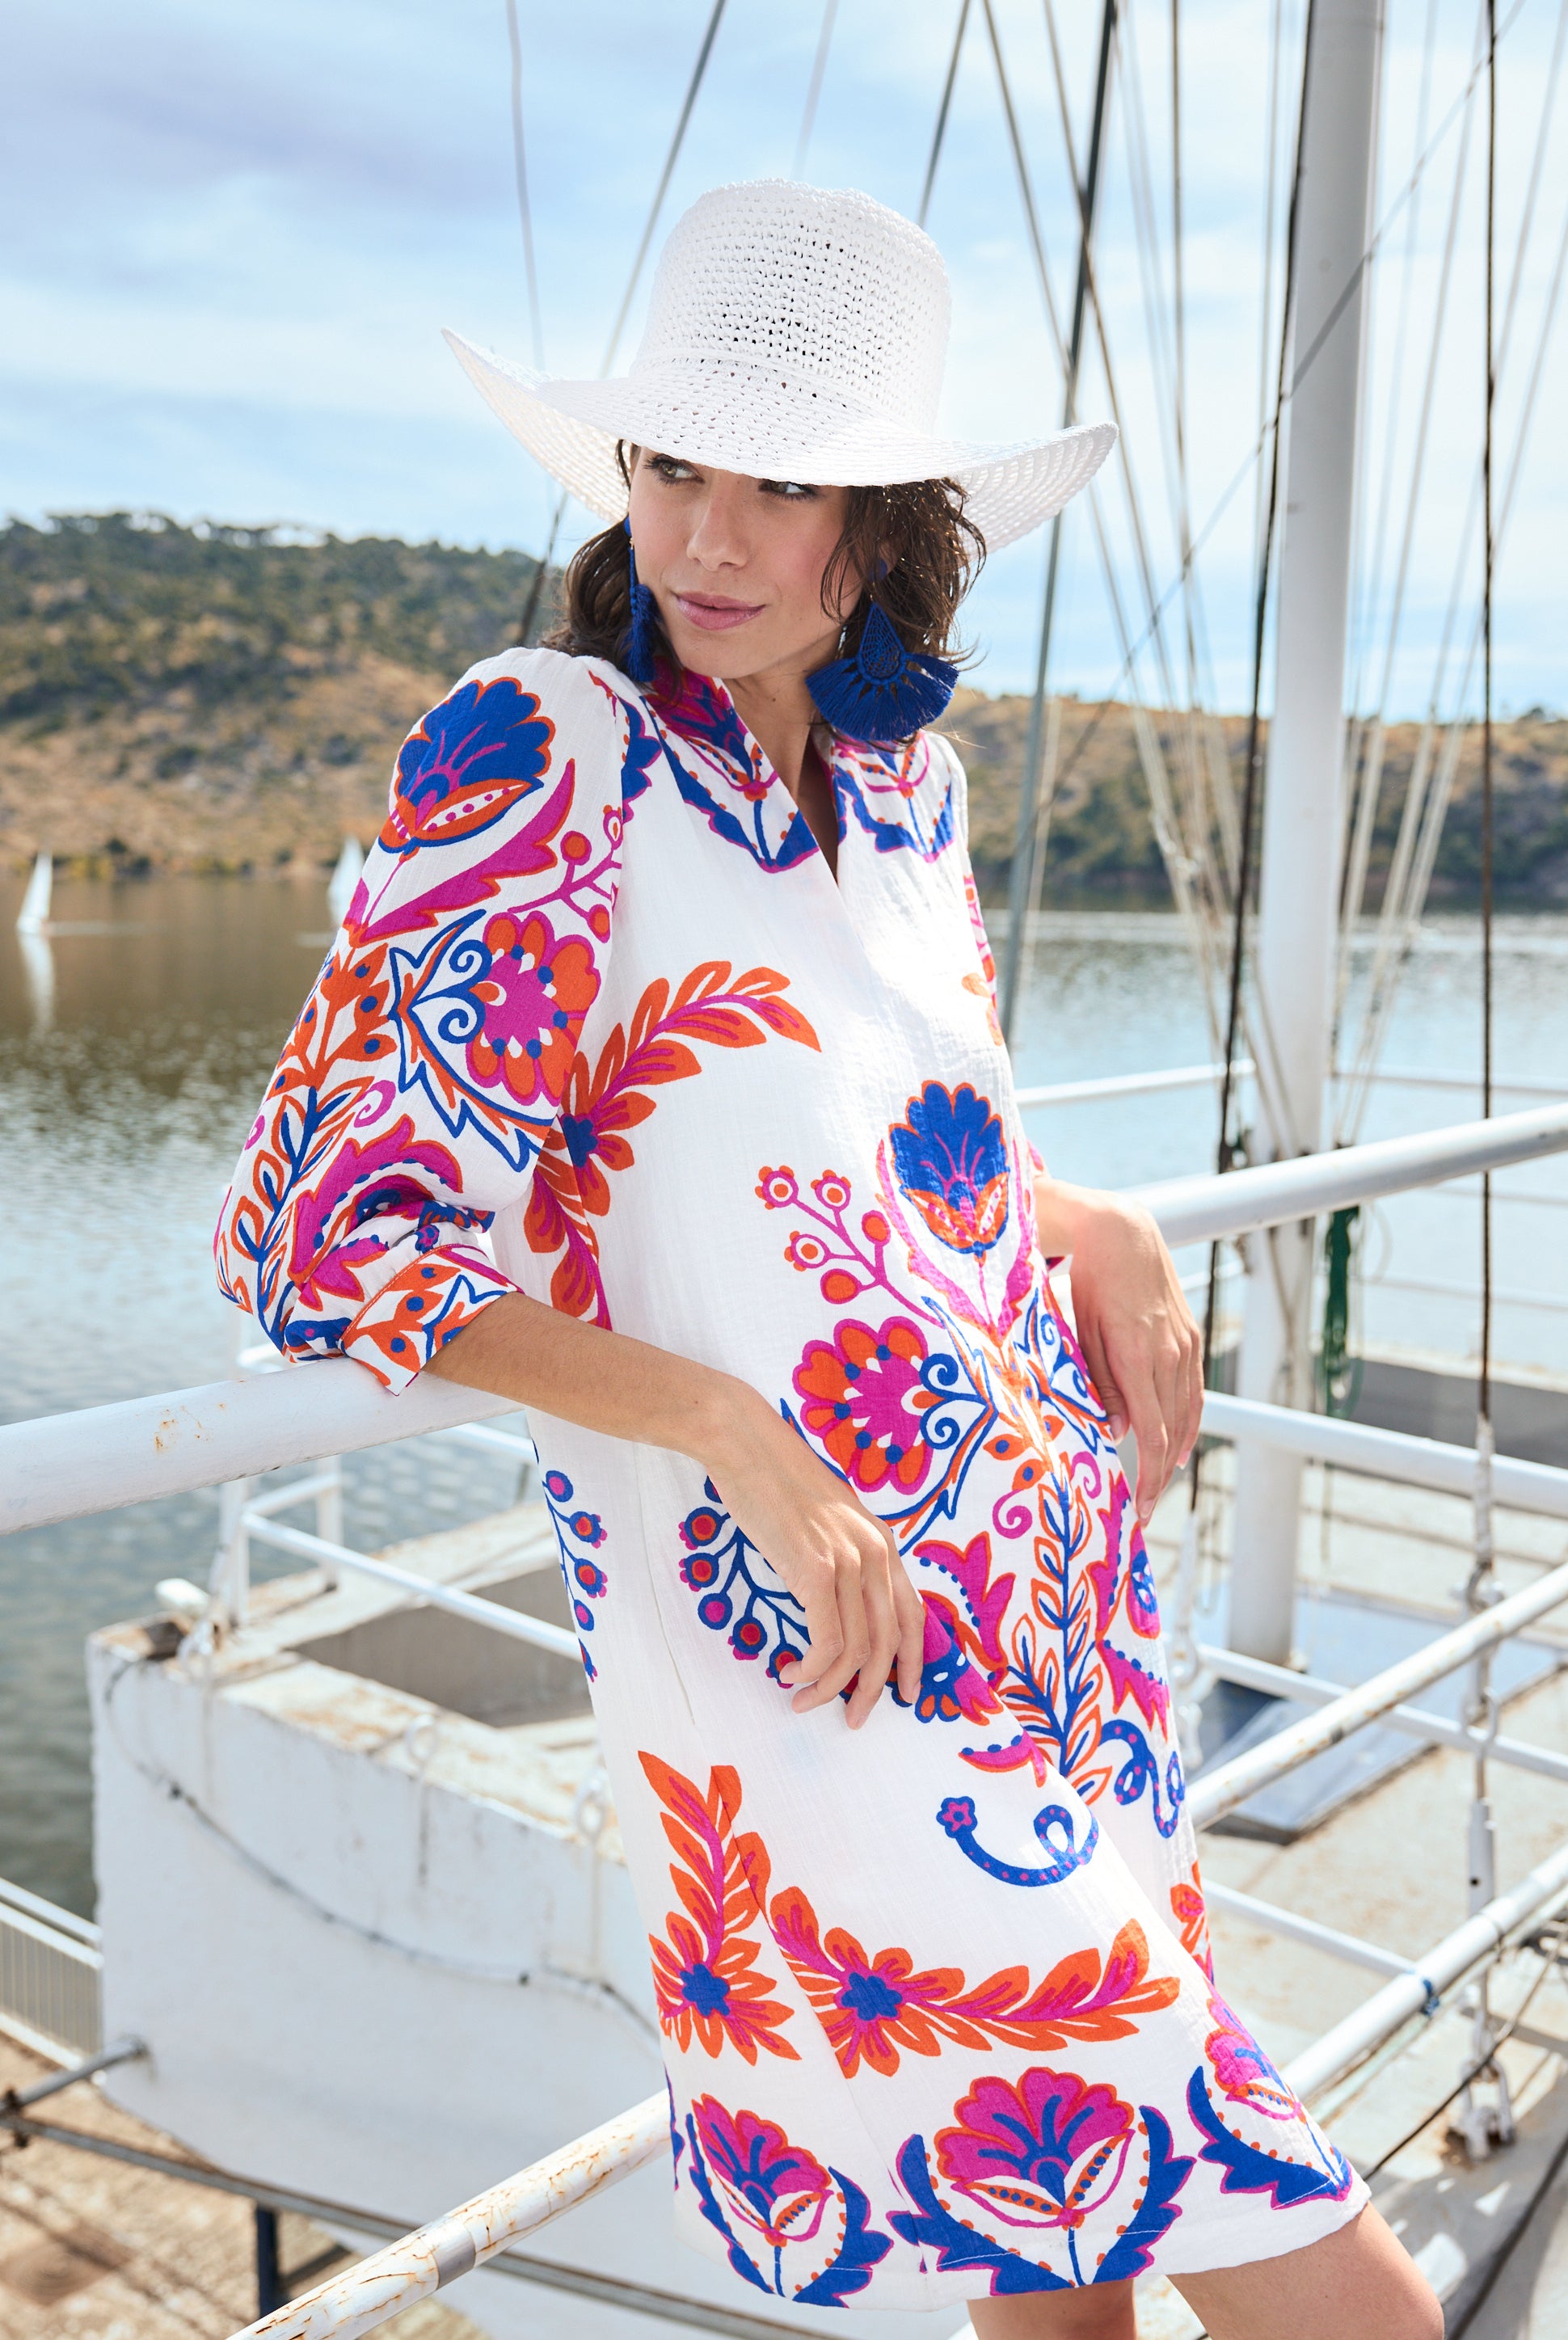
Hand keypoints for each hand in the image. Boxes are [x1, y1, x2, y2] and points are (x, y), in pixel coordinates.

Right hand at [703, 1393, 926, 1727]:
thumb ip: (843, 1557)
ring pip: (855, 1650)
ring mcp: (848, 1561)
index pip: (914, 1615)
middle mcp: (875, 1553)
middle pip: (889, 1642)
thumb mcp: (827, 1520)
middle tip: (854, 1718)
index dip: (914, 1661)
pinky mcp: (815, 1569)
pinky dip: (811, 1670)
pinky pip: (825, 1642)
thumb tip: (838, 1604)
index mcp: (884, 1542)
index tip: (903, 1693)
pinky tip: (792, 1673)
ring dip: (830, 1687)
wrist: (746, 1445)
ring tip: (802, 1699)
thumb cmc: (776, 1481)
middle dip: (872, 1689)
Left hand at [1035, 1178, 1202, 1524]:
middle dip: (1157, 1477)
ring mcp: (1186, 1346)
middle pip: (1171, 1432)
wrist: (1123, 1235)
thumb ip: (1101, 1385)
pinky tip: (1178, 1445)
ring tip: (1158, 1485)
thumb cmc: (1090, 1285)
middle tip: (1143, 1510)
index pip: (1151, 1434)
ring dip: (1174, 1453)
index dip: (1147, 1478)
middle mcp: (1170, 1355)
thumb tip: (1118, 1432)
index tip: (1139, 1509)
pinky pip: (1194, 1391)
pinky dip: (1188, 1422)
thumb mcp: (1082, 1334)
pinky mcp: (1192, 1337)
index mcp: (1139, 1357)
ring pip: (1188, 1413)